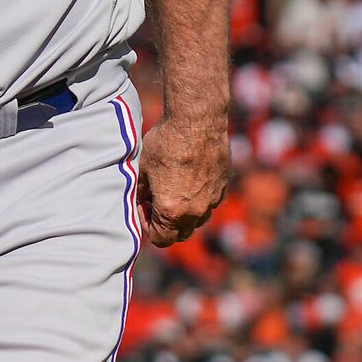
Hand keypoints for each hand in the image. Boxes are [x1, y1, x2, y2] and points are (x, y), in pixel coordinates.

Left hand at [136, 111, 229, 246]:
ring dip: (185, 214)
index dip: (148, 227)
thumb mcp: (143, 169)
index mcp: (172, 211)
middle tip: (157, 203)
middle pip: (180, 235)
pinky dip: (200, 199)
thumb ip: (140, 193)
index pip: (160, 240)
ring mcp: (212, 200)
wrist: (197, 121)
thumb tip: (138, 204)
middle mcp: (195, 211)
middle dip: (167, 224)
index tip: (144, 209)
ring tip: (174, 191)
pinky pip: (210, 203)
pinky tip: (190, 179)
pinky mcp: (223, 187)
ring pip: (198, 221)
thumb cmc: (166, 143)